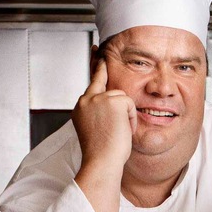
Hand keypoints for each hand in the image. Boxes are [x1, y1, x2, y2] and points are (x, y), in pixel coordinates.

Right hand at [73, 59, 135, 175]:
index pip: (90, 83)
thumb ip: (102, 113)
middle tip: (98, 49)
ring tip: (117, 132)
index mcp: (81, 108)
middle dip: (102, 67)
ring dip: (125, 115)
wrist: (101, 162)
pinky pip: (130, 104)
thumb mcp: (97, 129)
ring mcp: (98, 99)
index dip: (95, 66)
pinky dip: (130, 118)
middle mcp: (86, 100)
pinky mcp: (113, 100)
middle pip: (103, 79)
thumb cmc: (101, 153)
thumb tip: (115, 107)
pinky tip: (122, 130)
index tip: (96, 53)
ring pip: (122, 97)